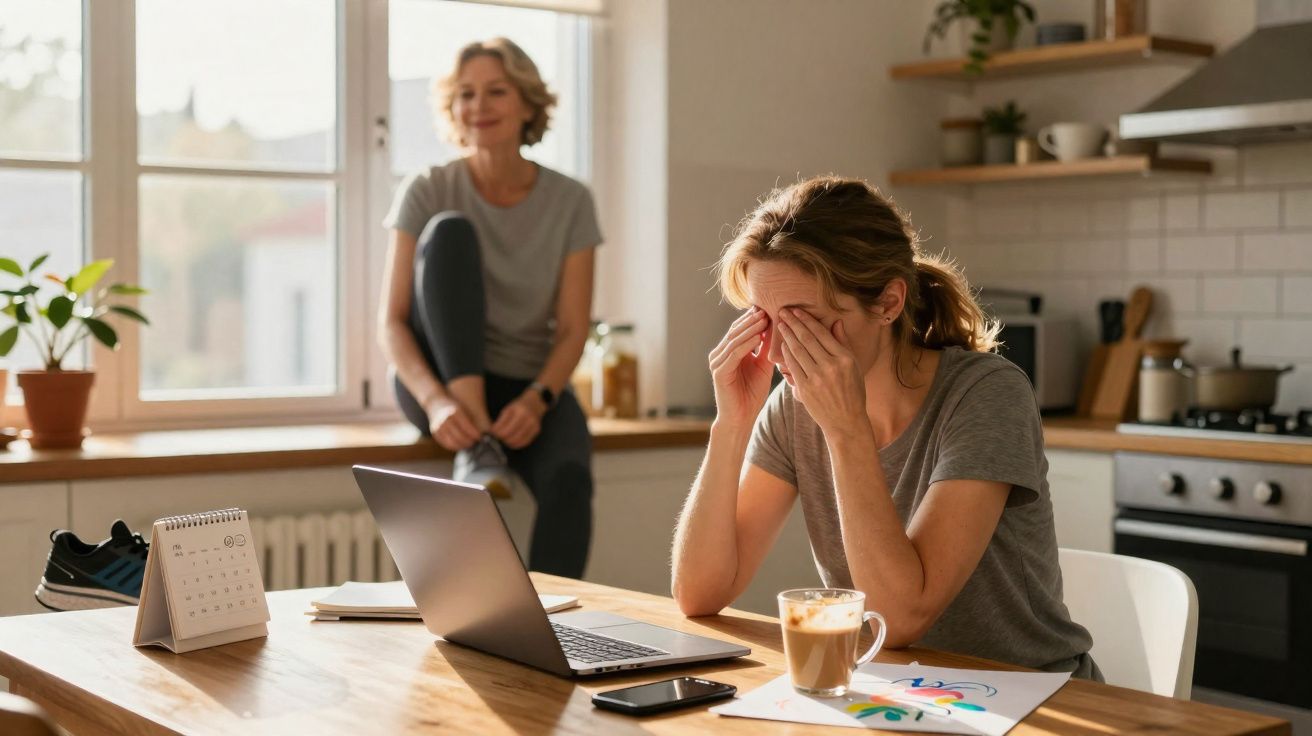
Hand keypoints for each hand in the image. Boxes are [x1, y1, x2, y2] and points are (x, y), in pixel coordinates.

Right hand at [427, 396, 480, 451]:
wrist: (435, 403)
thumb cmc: (453, 406)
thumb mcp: (462, 409)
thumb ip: (470, 420)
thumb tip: (482, 432)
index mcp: (454, 413)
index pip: (467, 427)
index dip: (475, 434)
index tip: (480, 437)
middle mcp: (445, 420)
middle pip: (460, 437)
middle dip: (470, 441)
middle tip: (476, 442)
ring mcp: (439, 427)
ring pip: (453, 442)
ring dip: (463, 445)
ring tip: (469, 444)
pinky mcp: (435, 433)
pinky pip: (446, 444)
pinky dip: (455, 446)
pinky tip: (461, 445)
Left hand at [491, 392, 544, 448]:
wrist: (534, 403)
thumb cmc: (519, 406)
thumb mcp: (508, 409)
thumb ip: (501, 421)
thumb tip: (493, 432)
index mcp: (519, 411)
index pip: (505, 428)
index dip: (497, 434)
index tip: (493, 434)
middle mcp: (528, 418)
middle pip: (512, 436)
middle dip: (503, 439)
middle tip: (498, 438)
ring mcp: (533, 425)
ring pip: (518, 440)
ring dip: (509, 443)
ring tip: (504, 440)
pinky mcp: (536, 430)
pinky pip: (525, 442)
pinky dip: (517, 444)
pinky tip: (512, 443)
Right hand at [709, 307, 773, 428]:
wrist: (740, 419)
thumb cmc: (751, 395)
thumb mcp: (762, 367)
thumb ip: (764, 349)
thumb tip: (774, 328)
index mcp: (728, 352)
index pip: (740, 329)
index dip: (753, 318)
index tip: (769, 307)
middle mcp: (719, 355)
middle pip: (735, 331)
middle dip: (751, 319)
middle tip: (766, 307)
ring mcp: (717, 363)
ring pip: (734, 340)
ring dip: (750, 328)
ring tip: (764, 317)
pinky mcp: (719, 372)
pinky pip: (734, 354)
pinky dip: (746, 343)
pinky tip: (758, 336)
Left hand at [776, 308, 868, 437]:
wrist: (846, 422)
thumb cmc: (852, 392)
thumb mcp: (854, 366)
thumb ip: (843, 343)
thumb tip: (836, 322)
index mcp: (844, 358)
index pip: (822, 333)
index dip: (807, 320)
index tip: (797, 311)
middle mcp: (831, 366)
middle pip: (807, 339)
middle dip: (793, 323)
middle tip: (783, 311)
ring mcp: (817, 378)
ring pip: (798, 351)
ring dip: (787, 335)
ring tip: (780, 325)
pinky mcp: (806, 389)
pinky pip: (793, 366)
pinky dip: (786, 354)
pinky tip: (782, 345)